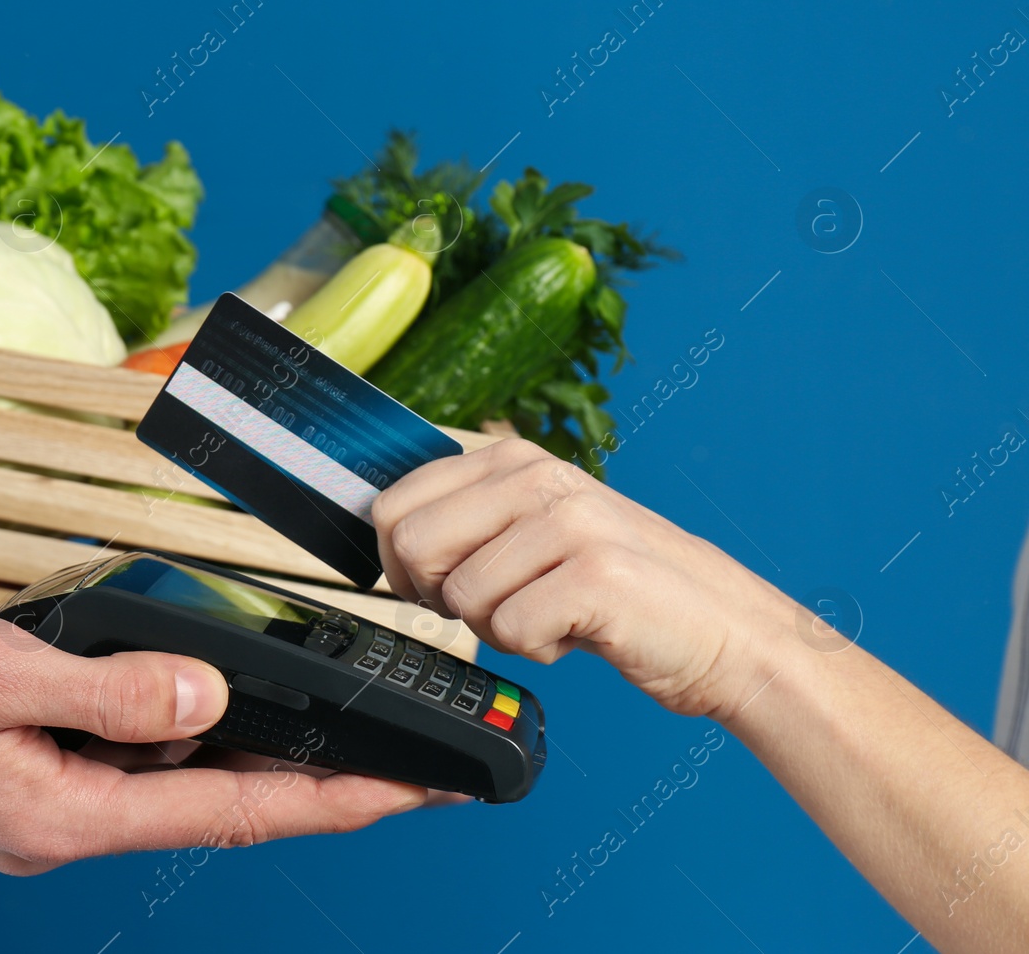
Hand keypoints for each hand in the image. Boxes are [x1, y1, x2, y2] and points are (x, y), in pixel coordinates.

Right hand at [0, 593, 425, 874]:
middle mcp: (64, 824)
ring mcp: (46, 805)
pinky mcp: (27, 778)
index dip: (329, 802)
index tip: (409, 792)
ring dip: (248, 762)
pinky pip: (126, 765)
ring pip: (172, 786)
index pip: (228, 813)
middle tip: (400, 765)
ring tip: (327, 732)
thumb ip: (110, 690)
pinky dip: (180, 741)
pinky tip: (206, 710)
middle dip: (312, 786)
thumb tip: (207, 701)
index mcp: (63, 814)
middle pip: (215, 808)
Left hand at [371, 438, 798, 719]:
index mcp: (512, 459)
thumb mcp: (536, 530)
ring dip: (500, 628)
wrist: (726, 630)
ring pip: (461, 597)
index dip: (399, 563)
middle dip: (441, 596)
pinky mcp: (595, 574)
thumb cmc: (618, 590)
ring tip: (554, 615)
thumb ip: (469, 520)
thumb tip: (383, 535)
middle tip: (501, 606)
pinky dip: (538, 651)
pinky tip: (580, 633)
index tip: (439, 587)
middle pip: (410, 545)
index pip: (392, 503)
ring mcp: (568, 521)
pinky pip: (509, 631)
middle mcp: (538, 476)